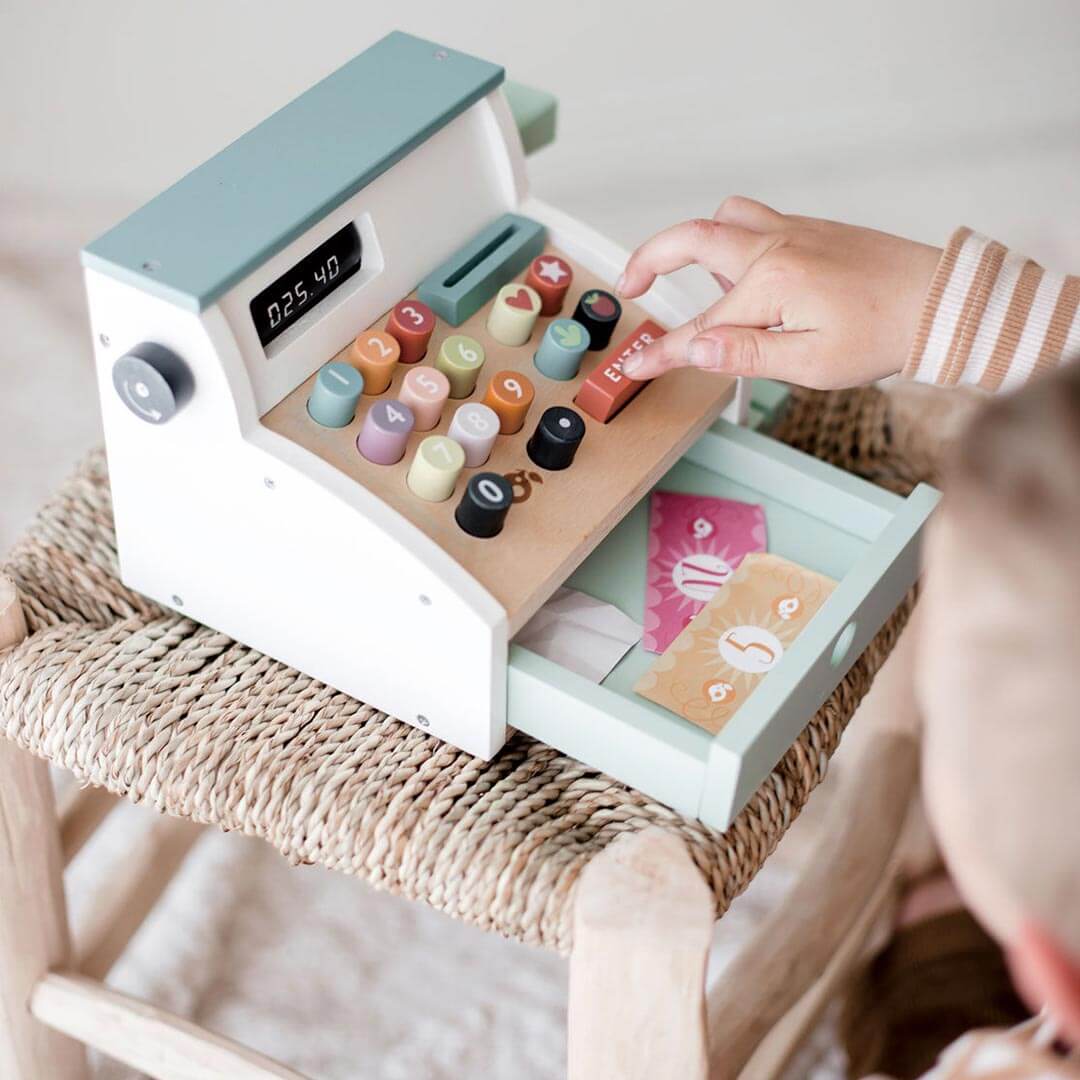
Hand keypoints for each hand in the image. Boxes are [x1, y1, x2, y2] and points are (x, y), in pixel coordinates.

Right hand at [616, 197, 940, 388]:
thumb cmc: (884, 334)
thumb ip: (746, 355)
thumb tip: (694, 349)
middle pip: (692, 238)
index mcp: (772, 282)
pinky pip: (754, 221)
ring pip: (724, 217)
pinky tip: (745, 279)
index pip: (702, 325)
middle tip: (631, 284)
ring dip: (695, 242)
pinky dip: (732, 242)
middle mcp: (776, 246)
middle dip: (651, 258)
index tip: (635, 365)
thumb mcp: (811, 364)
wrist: (939, 301)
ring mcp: (793, 232)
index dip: (663, 351)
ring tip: (698, 286)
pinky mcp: (809, 230)